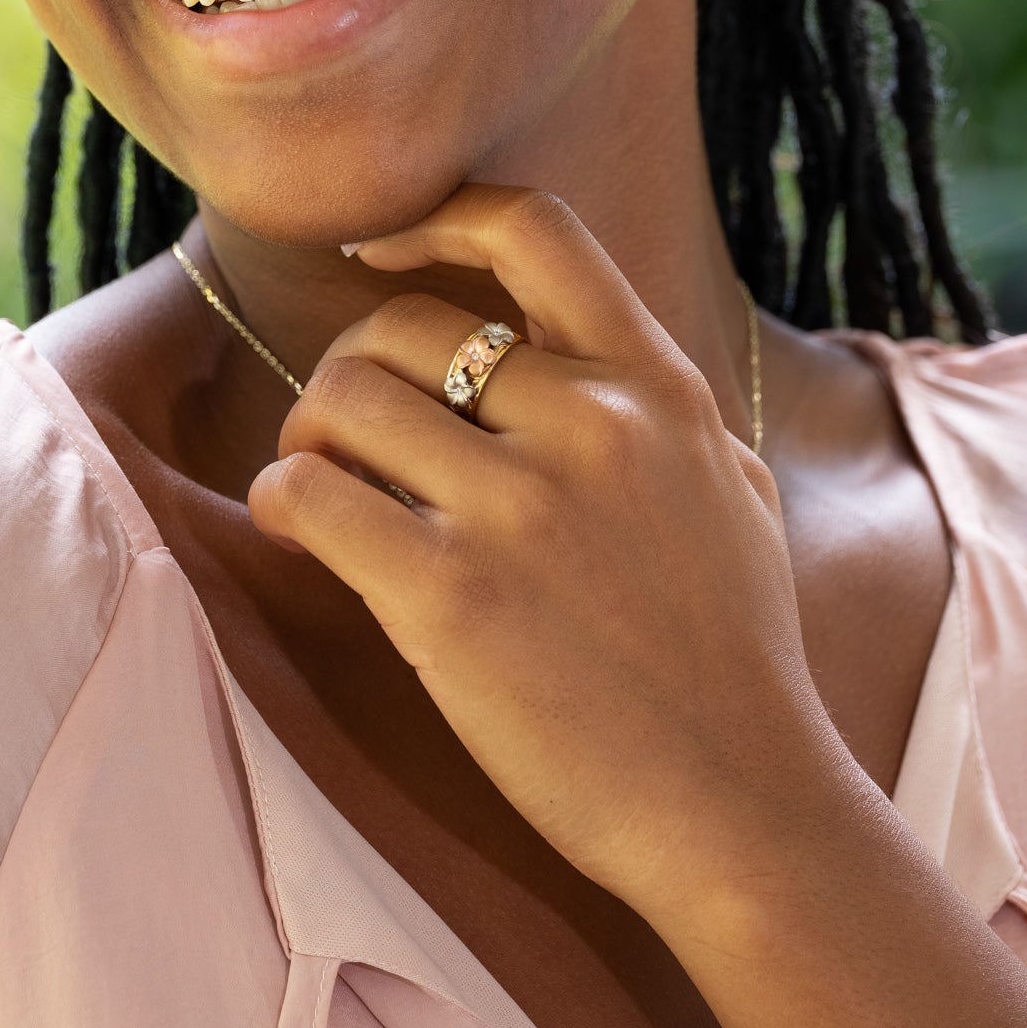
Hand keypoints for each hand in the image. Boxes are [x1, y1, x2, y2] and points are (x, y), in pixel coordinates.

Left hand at [247, 183, 832, 932]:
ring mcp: (520, 508)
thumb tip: (572, 353)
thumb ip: (657, 407)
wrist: (744, 810)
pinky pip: (311, 494)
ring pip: (343, 398)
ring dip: (305, 434)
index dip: (434, 217)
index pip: (533, 230)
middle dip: (347, 370)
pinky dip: (282, 499)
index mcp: (657, 387)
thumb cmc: (736, 658)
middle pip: (402, 324)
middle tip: (340, 433)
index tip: (375, 250)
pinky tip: (297, 528)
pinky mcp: (452, 597)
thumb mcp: (731, 486)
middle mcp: (592, 423)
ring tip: (317, 484)